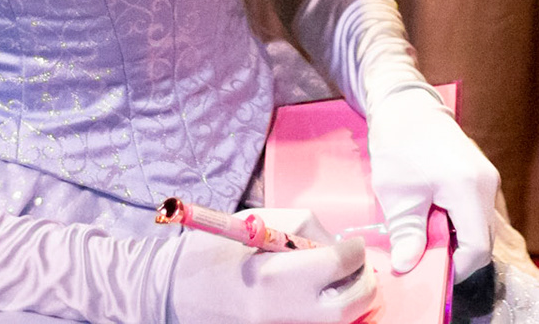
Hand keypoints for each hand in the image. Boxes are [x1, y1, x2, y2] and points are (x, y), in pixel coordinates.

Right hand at [170, 210, 376, 323]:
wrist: (174, 295)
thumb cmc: (215, 253)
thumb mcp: (259, 224)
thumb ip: (305, 231)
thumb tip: (339, 246)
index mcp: (278, 275)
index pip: (341, 263)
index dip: (353, 250)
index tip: (351, 245)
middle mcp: (286, 312)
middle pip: (353, 304)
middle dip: (363, 280)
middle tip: (357, 266)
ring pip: (341, 321)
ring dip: (348, 299)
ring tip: (336, 281)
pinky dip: (328, 315)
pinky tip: (317, 298)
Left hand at [365, 87, 497, 282]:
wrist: (405, 106)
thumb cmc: (399, 145)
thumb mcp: (397, 194)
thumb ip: (407, 234)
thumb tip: (407, 268)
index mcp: (469, 189)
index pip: (477, 248)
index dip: (455, 268)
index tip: (429, 270)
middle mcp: (488, 184)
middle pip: (484, 240)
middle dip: (455, 254)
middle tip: (424, 253)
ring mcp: (489, 178)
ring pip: (482, 227)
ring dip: (457, 238)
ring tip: (426, 231)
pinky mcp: (482, 175)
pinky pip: (478, 212)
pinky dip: (459, 223)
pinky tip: (434, 216)